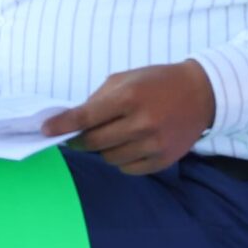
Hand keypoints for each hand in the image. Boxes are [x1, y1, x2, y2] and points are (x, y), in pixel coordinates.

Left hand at [43, 61, 217, 175]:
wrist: (201, 94)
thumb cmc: (157, 82)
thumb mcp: (127, 78)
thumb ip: (99, 99)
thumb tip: (72, 121)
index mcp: (129, 97)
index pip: (86, 117)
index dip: (62, 125)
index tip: (45, 130)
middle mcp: (141, 123)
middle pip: (93, 142)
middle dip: (80, 139)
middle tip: (79, 135)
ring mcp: (153, 145)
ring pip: (108, 158)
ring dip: (104, 149)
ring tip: (116, 134)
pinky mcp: (162, 161)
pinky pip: (127, 169)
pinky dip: (122, 159)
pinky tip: (131, 144)